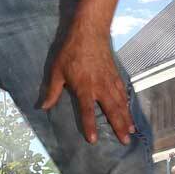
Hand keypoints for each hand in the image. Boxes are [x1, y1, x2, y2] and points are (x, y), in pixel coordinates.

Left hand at [39, 22, 132, 144]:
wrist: (89, 32)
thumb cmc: (70, 51)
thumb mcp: (56, 71)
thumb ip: (51, 91)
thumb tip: (43, 107)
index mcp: (84, 88)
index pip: (87, 111)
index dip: (90, 126)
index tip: (93, 140)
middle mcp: (100, 87)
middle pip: (111, 110)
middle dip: (118, 126)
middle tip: (125, 141)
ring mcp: (110, 81)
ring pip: (120, 103)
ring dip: (126, 118)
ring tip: (131, 131)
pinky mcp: (115, 74)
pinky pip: (122, 92)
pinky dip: (127, 103)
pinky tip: (129, 109)